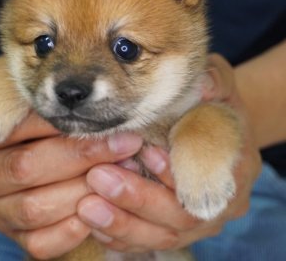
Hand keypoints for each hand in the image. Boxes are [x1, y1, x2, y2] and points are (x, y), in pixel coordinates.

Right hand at [0, 112, 142, 259]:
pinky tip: (97, 209)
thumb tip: (101, 111)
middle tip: (126, 149)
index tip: (117, 127)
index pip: (28, 129)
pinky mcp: (11, 235)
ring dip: (84, 193)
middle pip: (28, 169)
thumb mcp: (33, 104)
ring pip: (35, 209)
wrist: (7, 151)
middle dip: (84, 159)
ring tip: (120, 177)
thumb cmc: (27, 122)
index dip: (73, 128)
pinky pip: (38, 243)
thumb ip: (55, 108)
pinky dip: (71, 230)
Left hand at [77, 53, 261, 252]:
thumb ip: (215, 81)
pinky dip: (121, 235)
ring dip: (123, 222)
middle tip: (99, 178)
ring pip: (162, 234)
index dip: (175, 172)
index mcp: (236, 164)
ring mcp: (196, 220)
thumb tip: (204, 85)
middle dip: (138, 198)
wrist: (213, 126)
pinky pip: (148, 241)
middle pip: (181, 215)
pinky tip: (94, 223)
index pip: (209, 179)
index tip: (144, 154)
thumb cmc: (212, 102)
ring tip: (87, 206)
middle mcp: (219, 201)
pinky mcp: (172, 227)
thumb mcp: (219, 82)